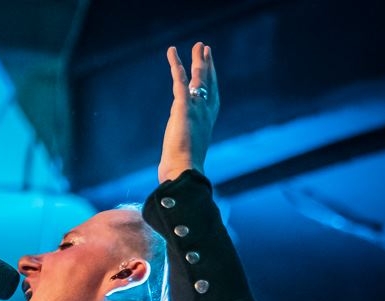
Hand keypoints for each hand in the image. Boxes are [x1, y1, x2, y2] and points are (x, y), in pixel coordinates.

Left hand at [158, 42, 219, 181]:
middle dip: (207, 64)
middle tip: (205, 48)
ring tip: (197, 46)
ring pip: (198, 78)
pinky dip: (176, 66)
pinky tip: (172, 53)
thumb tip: (176, 129)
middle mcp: (205, 113)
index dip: (212, 79)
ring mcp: (195, 109)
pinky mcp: (182, 108)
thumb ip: (183, 134)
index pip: (212, 96)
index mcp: (207, 122)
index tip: (210, 66)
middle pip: (208, 83)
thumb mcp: (186, 148)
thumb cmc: (183, 168)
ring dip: (196, 60)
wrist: (184, 171)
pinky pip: (180, 81)